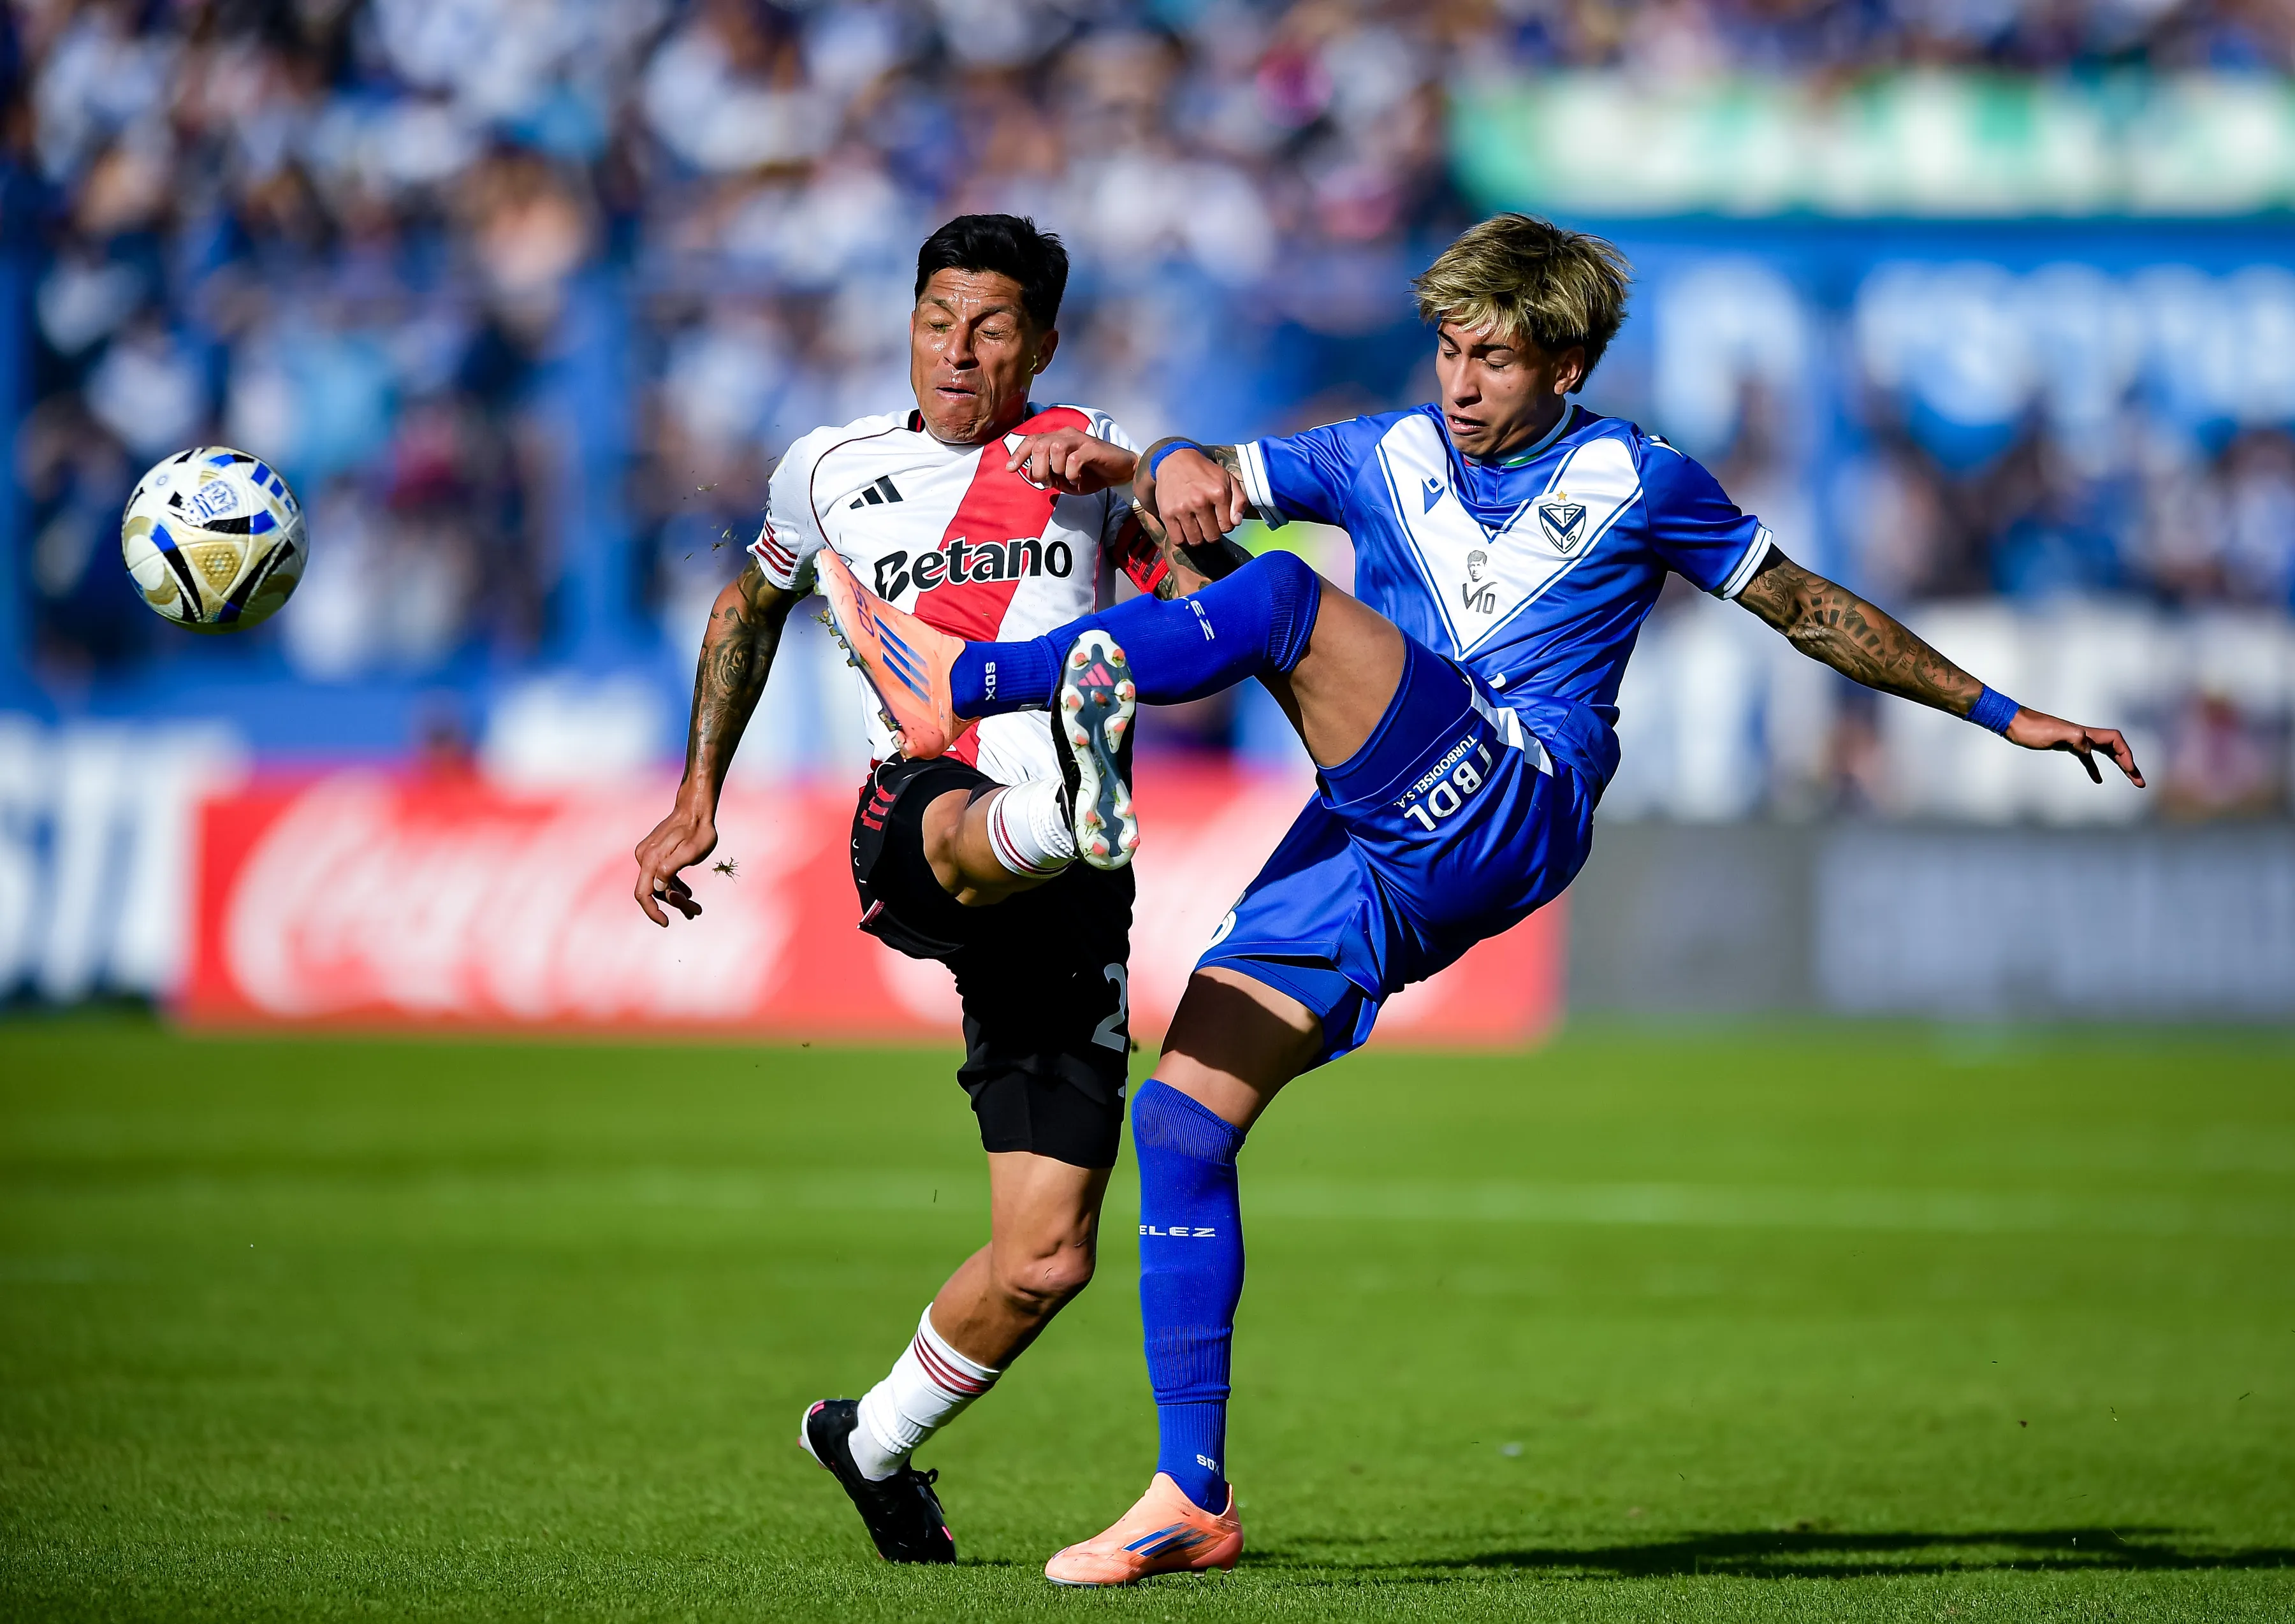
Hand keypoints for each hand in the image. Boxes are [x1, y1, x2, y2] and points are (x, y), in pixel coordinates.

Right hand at [633, 795, 717, 925]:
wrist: (696, 808)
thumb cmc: (698, 829)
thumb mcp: (692, 850)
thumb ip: (672, 868)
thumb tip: (657, 886)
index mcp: (650, 859)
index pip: (643, 893)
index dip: (652, 911)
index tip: (666, 923)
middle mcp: (644, 857)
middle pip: (653, 890)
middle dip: (673, 905)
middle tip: (695, 912)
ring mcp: (648, 854)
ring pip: (658, 883)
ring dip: (675, 897)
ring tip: (695, 908)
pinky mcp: (655, 852)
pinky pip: (661, 874)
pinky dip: (673, 885)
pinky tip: (687, 893)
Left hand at [1005, 429, 1136, 494]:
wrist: (1120, 472)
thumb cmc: (1091, 474)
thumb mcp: (1064, 479)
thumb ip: (1048, 475)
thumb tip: (1031, 474)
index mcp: (1056, 439)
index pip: (1031, 440)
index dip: (1018, 454)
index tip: (1009, 469)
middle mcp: (1066, 435)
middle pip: (1040, 444)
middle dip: (1038, 467)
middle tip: (1047, 482)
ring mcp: (1080, 440)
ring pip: (1055, 448)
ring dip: (1055, 469)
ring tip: (1065, 480)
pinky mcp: (1092, 447)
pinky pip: (1073, 459)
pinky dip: (1071, 473)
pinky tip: (1077, 480)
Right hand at [1139, 445, 1247, 551]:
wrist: (1175, 460)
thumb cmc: (1205, 472)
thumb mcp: (1228, 479)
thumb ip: (1239, 500)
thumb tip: (1236, 522)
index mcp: (1219, 493)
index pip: (1227, 527)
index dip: (1224, 524)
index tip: (1218, 516)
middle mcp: (1200, 501)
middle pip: (1212, 537)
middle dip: (1212, 532)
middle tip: (1207, 521)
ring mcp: (1182, 508)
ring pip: (1195, 541)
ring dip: (1197, 536)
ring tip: (1196, 525)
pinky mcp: (1167, 513)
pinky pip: (1178, 540)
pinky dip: (1182, 538)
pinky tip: (1184, 528)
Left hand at [2004, 708, 2146, 787]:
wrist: (2014, 723)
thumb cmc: (2032, 728)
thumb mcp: (2053, 735)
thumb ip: (2073, 739)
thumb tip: (2088, 749)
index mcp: (2085, 733)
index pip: (2116, 741)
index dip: (2126, 755)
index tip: (2131, 771)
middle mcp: (2084, 736)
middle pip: (2116, 749)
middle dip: (2130, 764)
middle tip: (2140, 783)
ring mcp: (2076, 741)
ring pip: (2105, 753)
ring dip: (2119, 766)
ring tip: (2132, 779)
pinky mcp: (2065, 746)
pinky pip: (2087, 758)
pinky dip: (2095, 768)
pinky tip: (2098, 779)